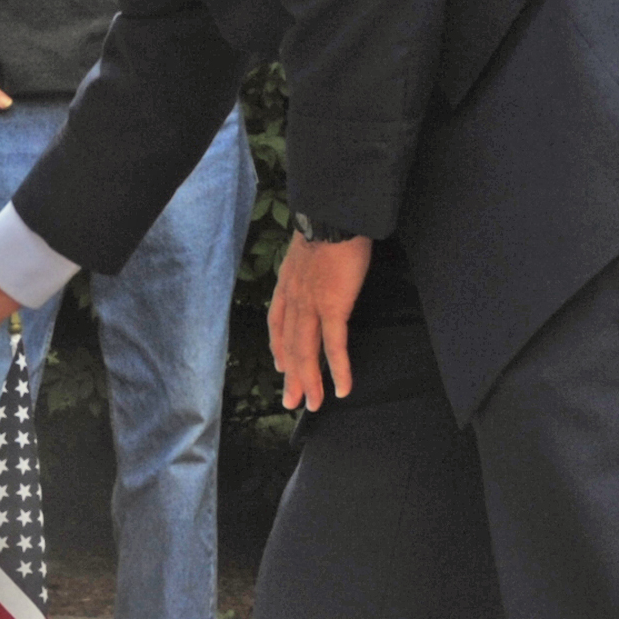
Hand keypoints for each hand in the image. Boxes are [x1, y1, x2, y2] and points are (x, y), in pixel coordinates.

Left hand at [269, 233, 372, 412]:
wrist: (333, 214)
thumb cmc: (330, 225)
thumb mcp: (312, 246)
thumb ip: (313, 264)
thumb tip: (324, 267)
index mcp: (287, 285)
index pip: (278, 324)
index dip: (279, 347)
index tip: (281, 366)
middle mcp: (293, 299)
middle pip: (290, 346)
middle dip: (292, 377)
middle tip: (292, 402)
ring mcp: (311, 305)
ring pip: (306, 352)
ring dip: (310, 381)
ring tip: (313, 404)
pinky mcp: (333, 307)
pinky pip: (334, 346)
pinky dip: (337, 369)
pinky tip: (341, 388)